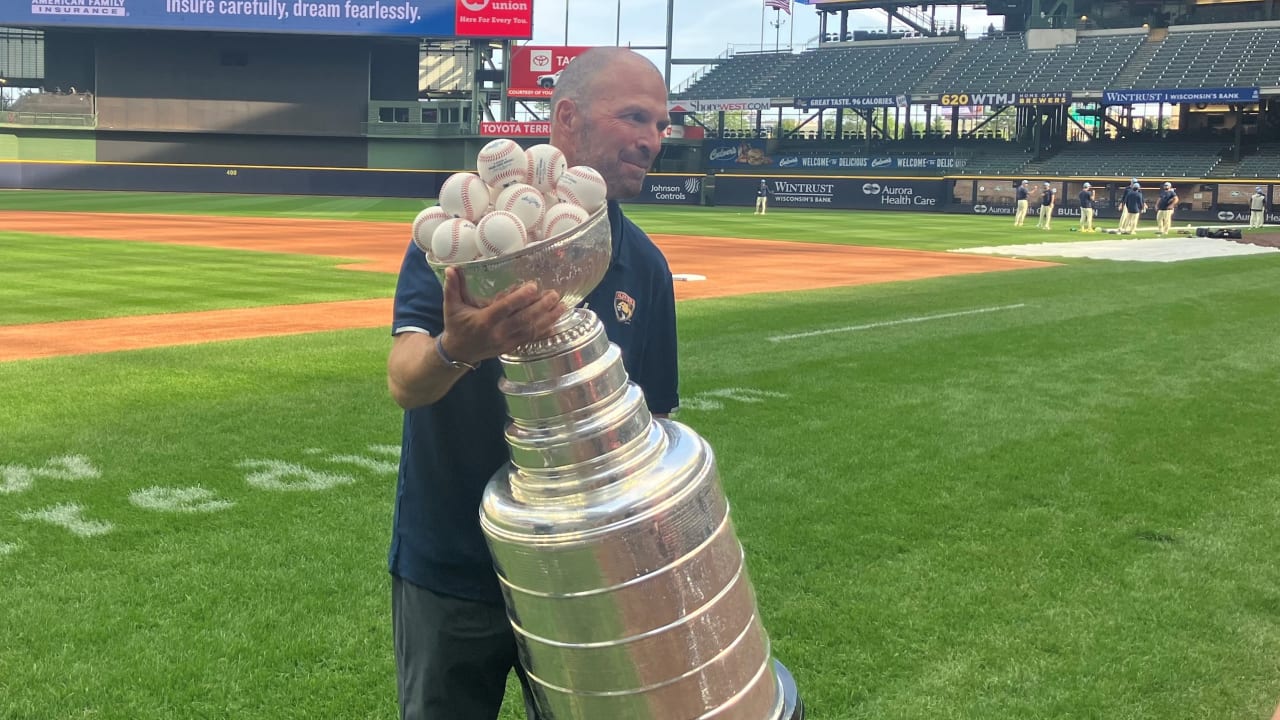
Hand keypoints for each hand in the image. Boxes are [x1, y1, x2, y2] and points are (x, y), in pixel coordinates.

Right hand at [438, 267, 566, 363]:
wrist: (459, 352)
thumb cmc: (456, 325)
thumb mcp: (451, 305)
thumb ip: (453, 286)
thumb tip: (452, 268)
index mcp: (483, 321)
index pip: (504, 308)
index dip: (519, 298)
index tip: (533, 287)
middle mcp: (497, 333)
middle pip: (523, 320)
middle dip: (541, 308)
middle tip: (554, 295)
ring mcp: (506, 342)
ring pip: (530, 330)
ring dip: (548, 319)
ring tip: (562, 306)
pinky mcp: (512, 347)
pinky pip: (531, 339)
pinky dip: (545, 331)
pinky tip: (557, 323)